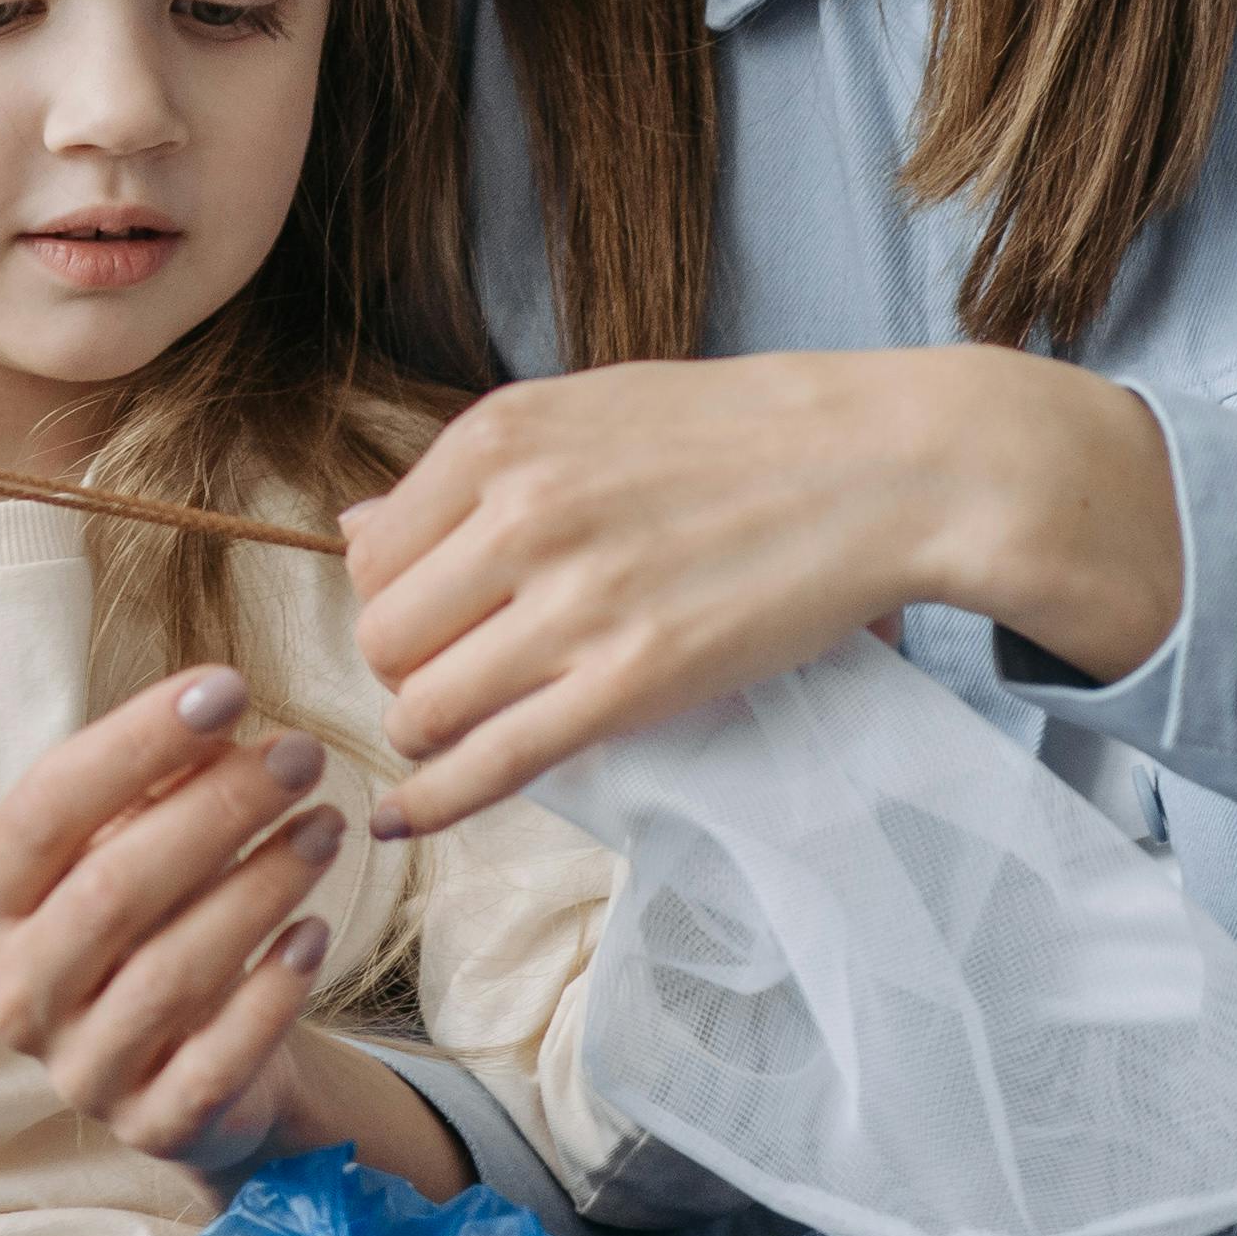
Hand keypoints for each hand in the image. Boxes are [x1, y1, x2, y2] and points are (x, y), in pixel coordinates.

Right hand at [0, 667, 351, 1183]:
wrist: (193, 1065)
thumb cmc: (158, 918)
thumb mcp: (137, 842)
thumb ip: (157, 785)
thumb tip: (213, 720)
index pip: (45, 810)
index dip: (135, 743)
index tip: (227, 687)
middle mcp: (16, 992)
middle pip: (112, 889)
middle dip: (216, 810)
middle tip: (302, 755)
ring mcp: (79, 1068)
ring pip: (169, 972)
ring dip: (259, 888)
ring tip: (327, 827)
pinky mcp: (151, 1125)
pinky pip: (216, 1058)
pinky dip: (271, 991)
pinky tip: (315, 931)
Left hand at [340, 347, 1180, 831]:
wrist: (886, 464)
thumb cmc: (742, 435)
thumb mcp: (588, 414)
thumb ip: (471, 475)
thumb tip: (350, 524)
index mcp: (499, 438)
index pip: (371, 553)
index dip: (396, 599)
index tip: (440, 617)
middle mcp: (521, 513)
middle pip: (384, 635)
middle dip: (410, 668)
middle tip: (470, 670)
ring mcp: (576, 600)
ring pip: (423, 705)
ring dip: (431, 733)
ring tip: (475, 725)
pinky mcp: (634, 681)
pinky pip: (495, 760)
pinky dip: (435, 801)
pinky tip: (399, 821)